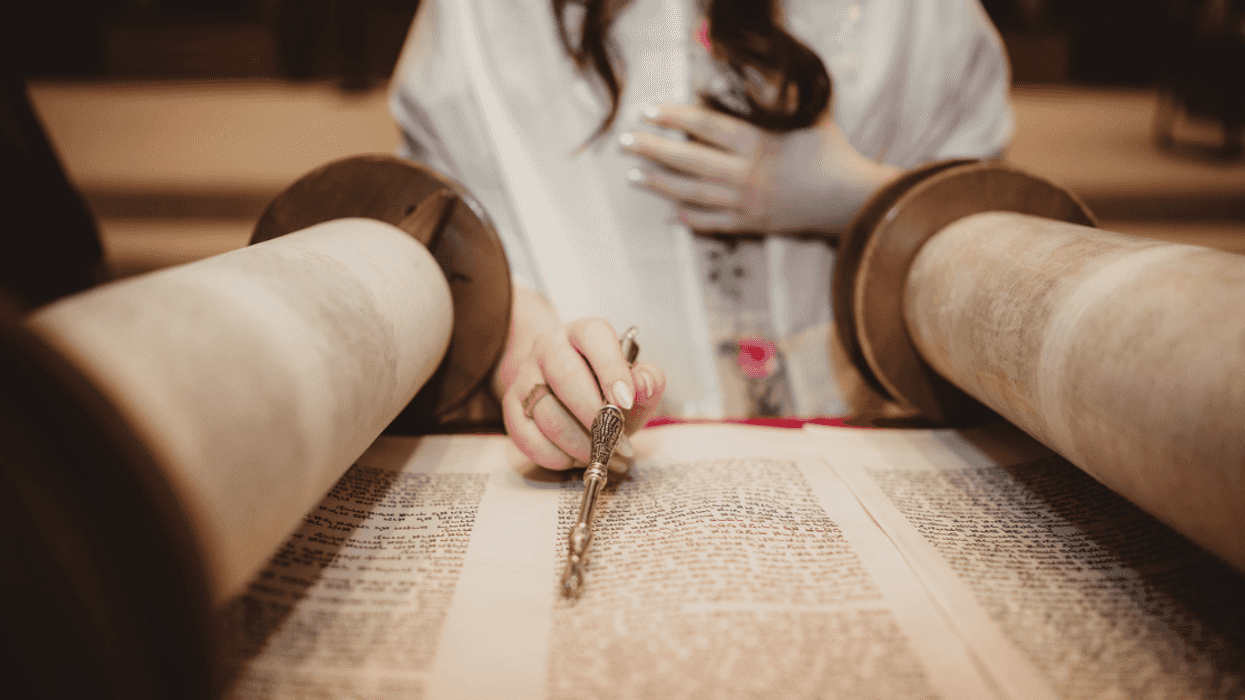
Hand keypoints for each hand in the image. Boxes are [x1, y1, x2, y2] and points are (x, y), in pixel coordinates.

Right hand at [498, 310, 664, 470]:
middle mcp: (549, 347)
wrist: (568, 391)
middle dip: (594, 416)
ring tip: (601, 454)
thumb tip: (643, 385)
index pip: (595, 338)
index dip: (612, 370)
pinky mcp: (511, 406)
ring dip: (578, 443)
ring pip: (546, 413)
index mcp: (584, 332)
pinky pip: (527, 436)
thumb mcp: (636, 382)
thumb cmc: (607, 387)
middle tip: (616, 441)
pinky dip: (556, 456)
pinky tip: (575, 458)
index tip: (626, 402)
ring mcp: (526, 375)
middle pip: (566, 377)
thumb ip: (648, 381)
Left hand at [620, 103, 899, 234]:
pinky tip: (671, 212)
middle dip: (651, 149)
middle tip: (624, 142)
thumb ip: (776, 92)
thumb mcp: (806, 113)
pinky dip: (690, 218)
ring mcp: (746, 203)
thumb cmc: (830, 151)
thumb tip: (752, 64)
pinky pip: (713, 223)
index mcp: (756, 142)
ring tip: (633, 177)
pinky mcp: (751, 225)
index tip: (649, 110)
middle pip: (687, 160)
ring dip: (659, 184)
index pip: (704, 125)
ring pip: (692, 193)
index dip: (673, 116)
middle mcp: (745, 174)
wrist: (851, 200)